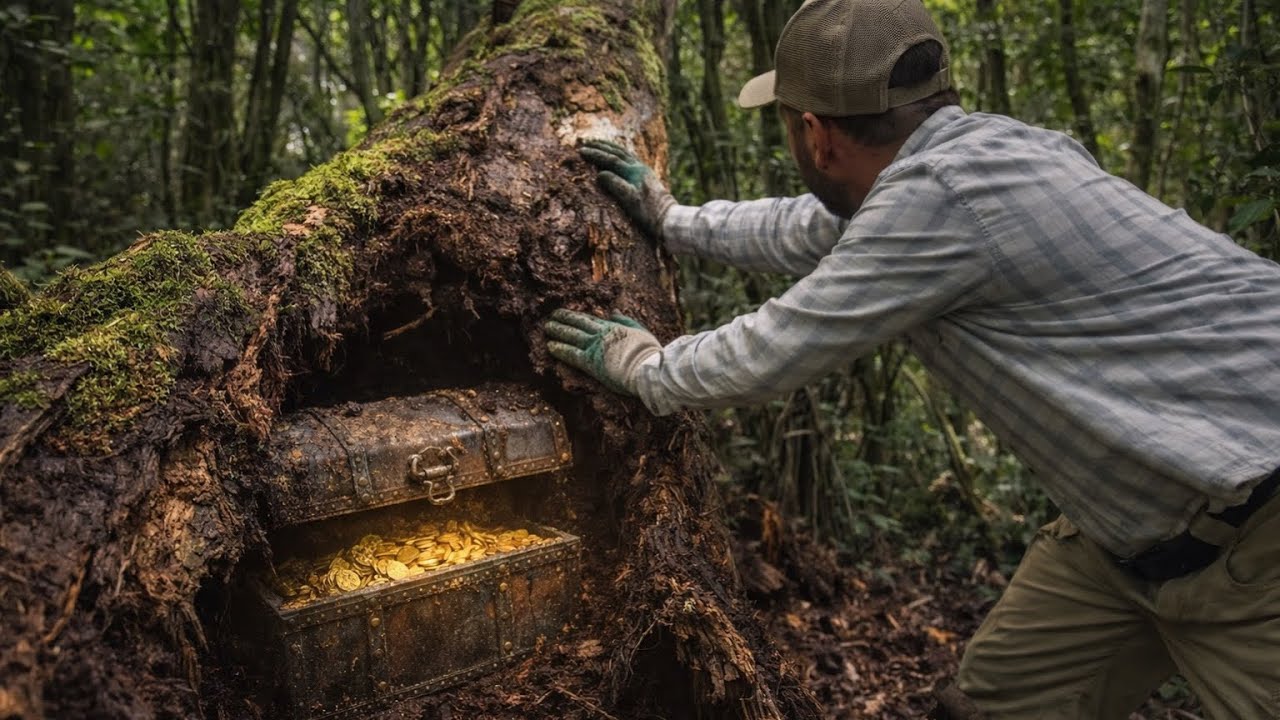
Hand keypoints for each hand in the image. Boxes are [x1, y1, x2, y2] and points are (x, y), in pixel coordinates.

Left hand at [544, 309, 660, 395]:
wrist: (646, 368)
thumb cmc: (648, 353)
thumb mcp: (639, 331)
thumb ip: (625, 321)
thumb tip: (613, 312)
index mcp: (613, 327)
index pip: (591, 320)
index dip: (578, 316)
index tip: (569, 313)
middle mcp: (601, 334)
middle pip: (578, 324)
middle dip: (564, 318)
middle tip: (553, 315)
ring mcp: (594, 347)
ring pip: (571, 336)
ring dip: (558, 330)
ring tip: (547, 327)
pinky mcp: (590, 362)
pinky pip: (571, 354)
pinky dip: (560, 349)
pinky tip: (550, 346)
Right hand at [579, 139, 676, 238]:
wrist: (668, 218)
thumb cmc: (648, 212)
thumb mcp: (630, 200)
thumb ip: (615, 184)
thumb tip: (600, 174)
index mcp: (634, 172)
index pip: (611, 159)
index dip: (595, 155)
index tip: (581, 151)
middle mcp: (639, 167)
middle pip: (617, 152)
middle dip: (600, 147)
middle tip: (586, 142)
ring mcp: (643, 170)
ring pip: (624, 153)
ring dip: (610, 147)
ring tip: (598, 143)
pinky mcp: (646, 175)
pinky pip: (630, 159)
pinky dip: (619, 153)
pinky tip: (617, 154)